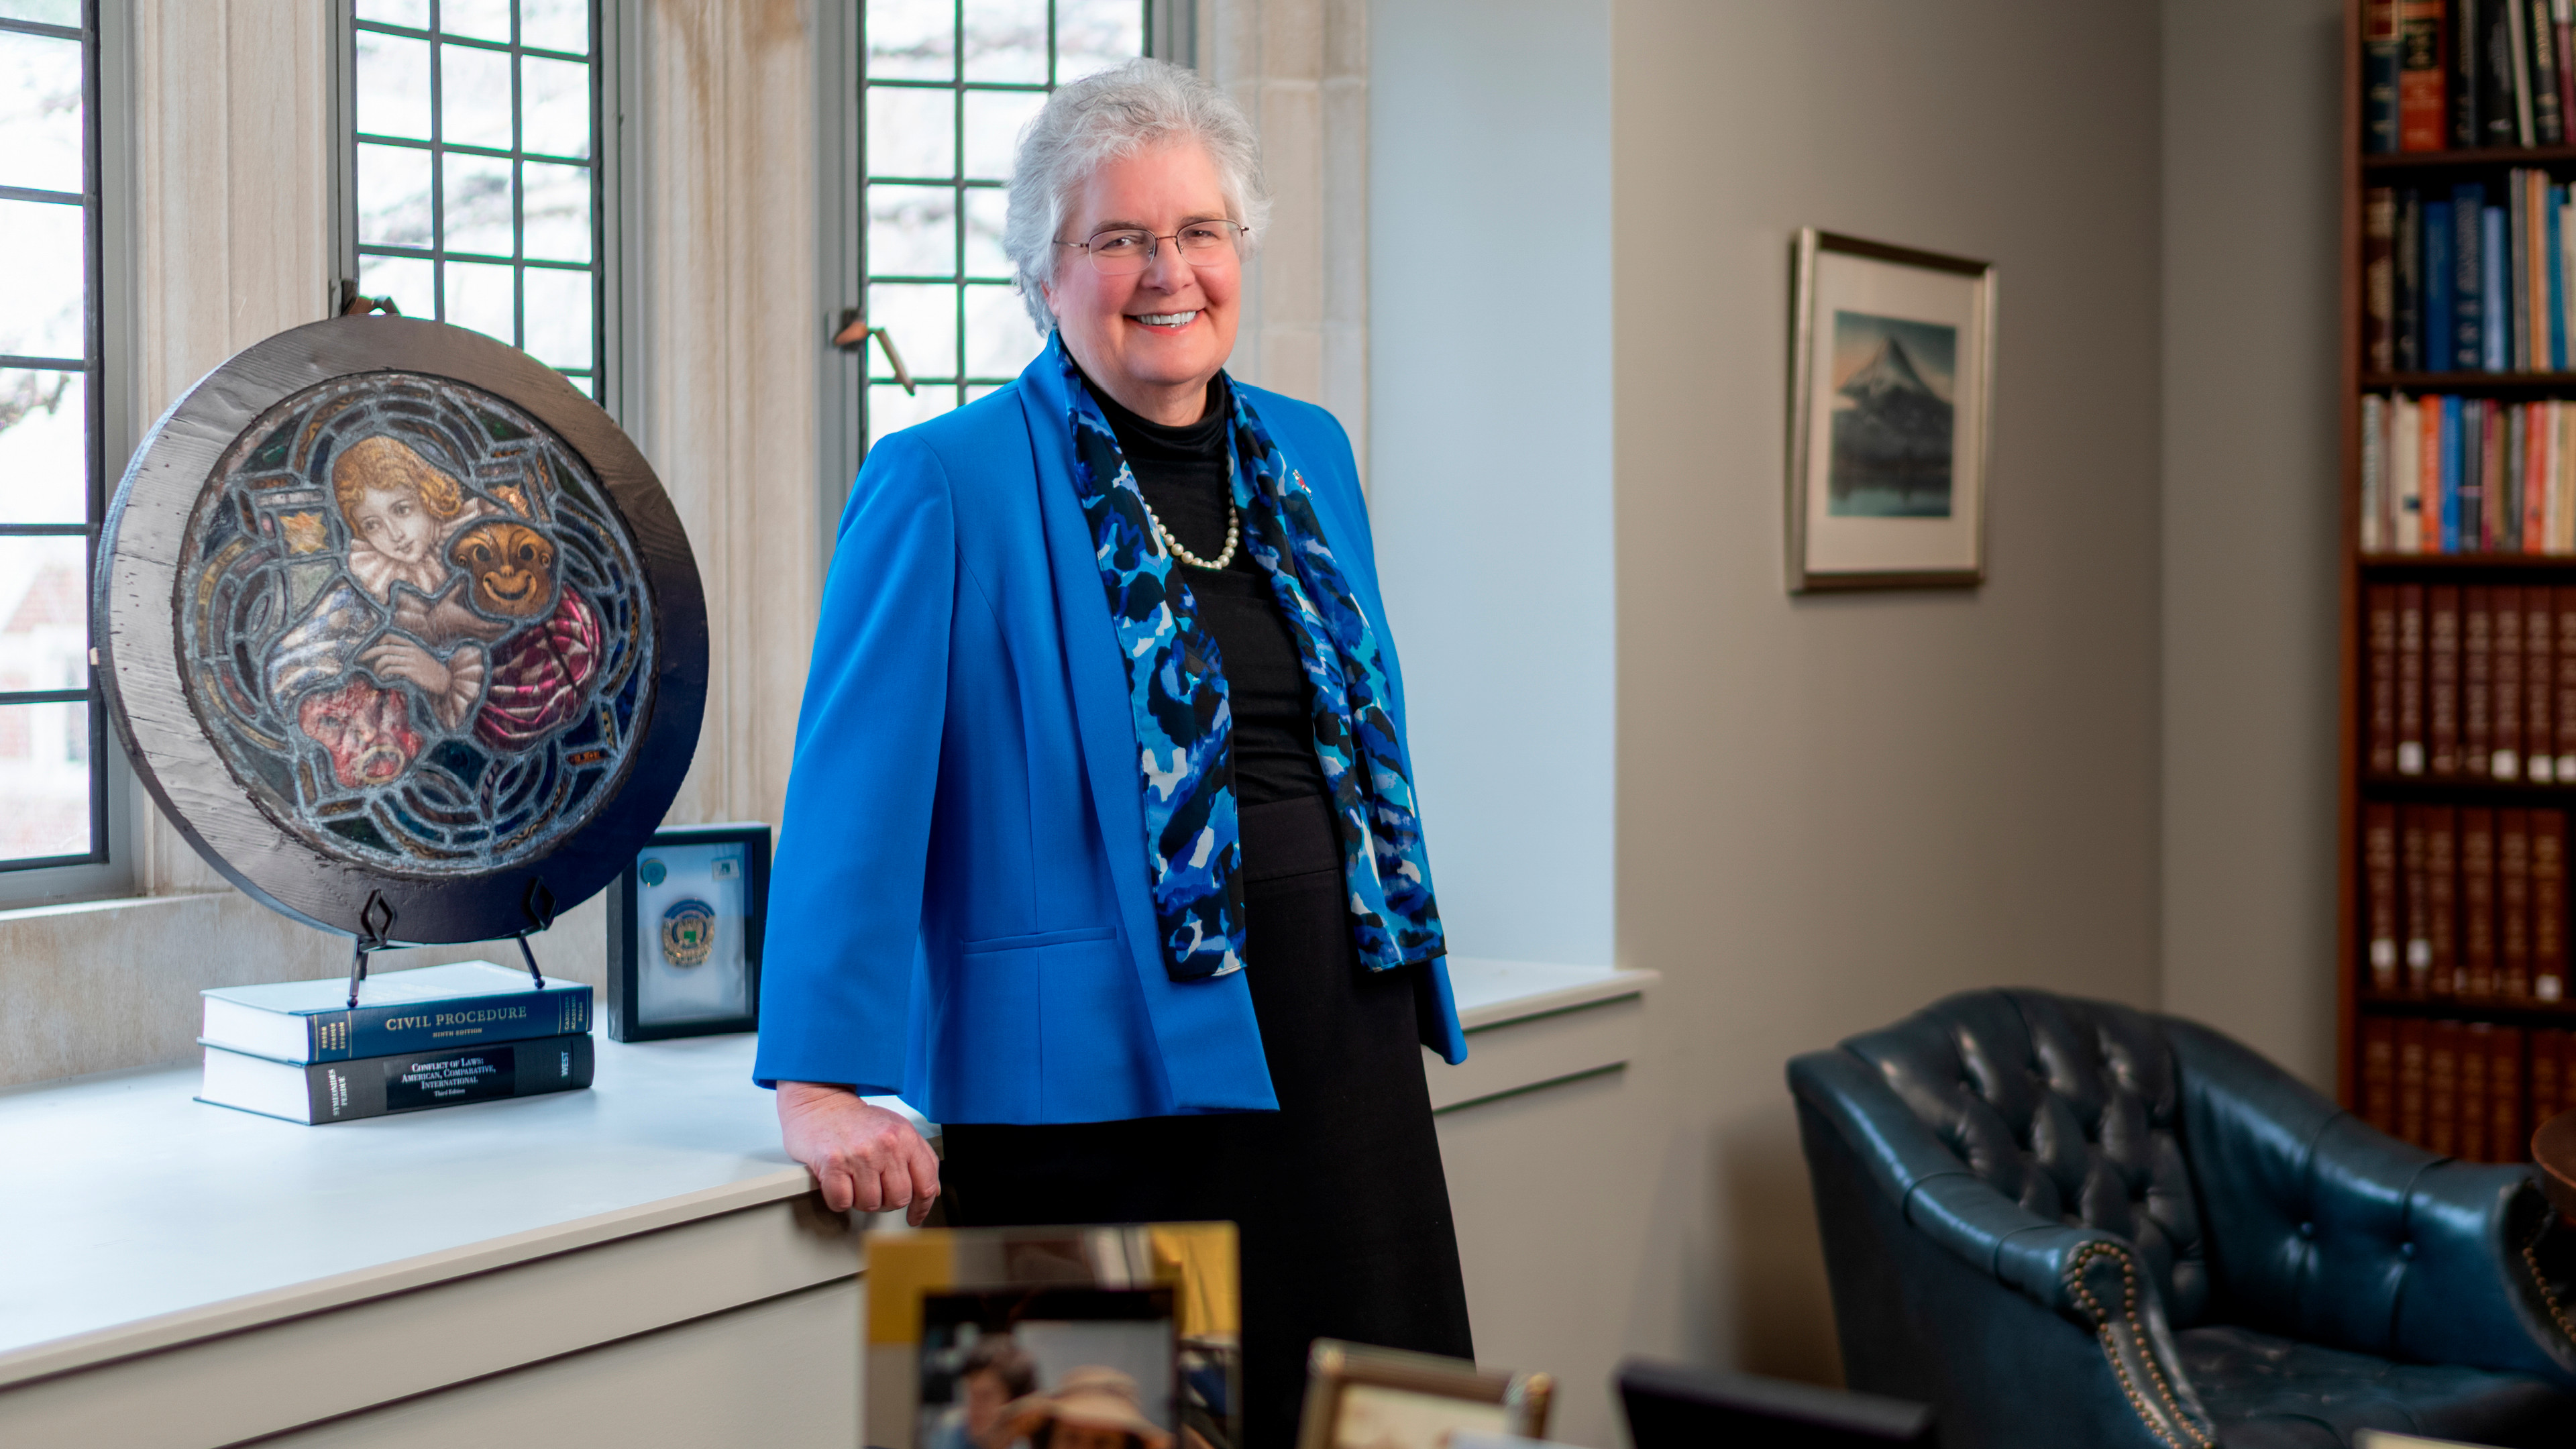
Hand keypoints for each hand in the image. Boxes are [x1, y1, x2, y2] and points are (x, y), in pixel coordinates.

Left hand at [361, 636, 451, 696]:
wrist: (445, 680)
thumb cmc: (430, 670)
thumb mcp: (420, 656)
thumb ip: (406, 653)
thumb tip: (386, 655)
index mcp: (412, 645)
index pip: (389, 637)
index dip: (377, 642)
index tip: (370, 650)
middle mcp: (411, 650)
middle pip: (384, 647)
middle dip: (369, 653)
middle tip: (360, 659)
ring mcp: (411, 660)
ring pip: (386, 659)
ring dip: (377, 667)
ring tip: (376, 674)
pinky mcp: (411, 671)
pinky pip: (391, 669)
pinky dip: (384, 674)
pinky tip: (383, 678)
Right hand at [777, 1081, 940, 1224]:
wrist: (820, 1103)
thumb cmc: (858, 1120)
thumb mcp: (897, 1129)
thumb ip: (919, 1158)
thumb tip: (931, 1191)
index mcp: (905, 1136)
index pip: (925, 1183)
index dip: (921, 1207)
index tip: (914, 1217)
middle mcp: (886, 1144)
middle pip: (898, 1199)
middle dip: (885, 1201)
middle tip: (874, 1188)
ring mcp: (859, 1154)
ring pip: (869, 1204)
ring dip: (860, 1199)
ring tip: (854, 1180)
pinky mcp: (832, 1163)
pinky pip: (842, 1202)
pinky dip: (838, 1199)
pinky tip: (838, 1183)